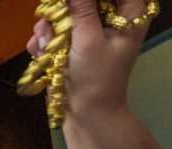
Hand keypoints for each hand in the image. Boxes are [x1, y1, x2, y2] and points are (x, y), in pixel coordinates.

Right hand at [28, 0, 148, 120]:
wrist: (86, 114)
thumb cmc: (95, 79)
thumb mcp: (88, 40)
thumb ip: (80, 8)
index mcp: (128, 13)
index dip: (86, 0)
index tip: (69, 6)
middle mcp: (110, 18)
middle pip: (81, 1)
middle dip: (62, 11)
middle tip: (52, 25)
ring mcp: (88, 31)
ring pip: (62, 13)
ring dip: (48, 28)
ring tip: (47, 47)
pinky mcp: (71, 44)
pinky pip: (51, 31)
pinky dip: (44, 42)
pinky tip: (43, 55)